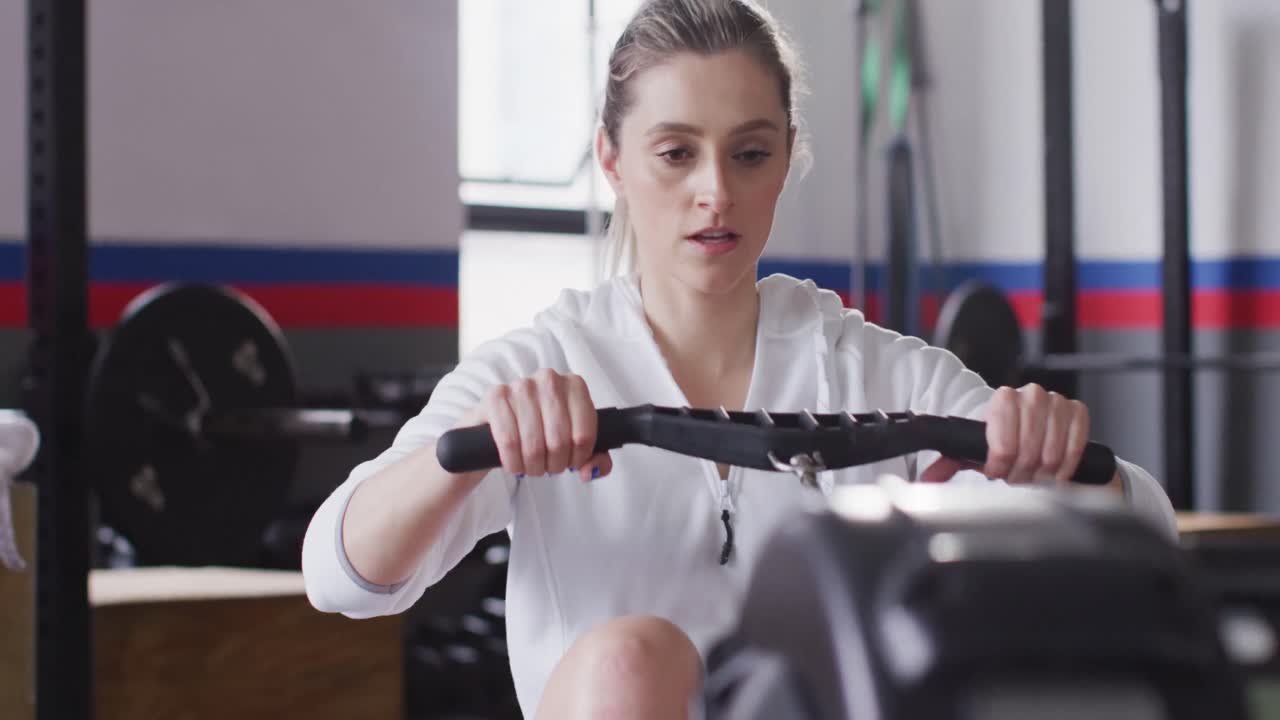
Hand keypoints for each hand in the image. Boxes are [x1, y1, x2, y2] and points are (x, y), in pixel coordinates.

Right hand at [453, 369, 612, 481]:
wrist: (499, 422)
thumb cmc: (542, 430)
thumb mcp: (573, 442)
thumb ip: (596, 458)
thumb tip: (590, 470)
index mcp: (574, 385)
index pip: (584, 435)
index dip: (578, 458)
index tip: (571, 463)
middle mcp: (549, 379)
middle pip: (559, 441)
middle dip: (555, 464)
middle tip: (550, 468)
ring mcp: (521, 385)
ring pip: (534, 444)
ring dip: (534, 466)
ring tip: (533, 467)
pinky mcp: (496, 397)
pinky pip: (509, 441)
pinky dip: (513, 462)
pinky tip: (515, 464)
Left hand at [921, 384, 1117, 487]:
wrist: (1029, 428)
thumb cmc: (1002, 438)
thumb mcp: (974, 448)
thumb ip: (950, 462)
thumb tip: (929, 479)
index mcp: (1002, 399)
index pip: (1003, 441)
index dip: (1000, 464)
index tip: (996, 472)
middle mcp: (1030, 395)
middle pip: (1028, 450)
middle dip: (1020, 473)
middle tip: (1015, 478)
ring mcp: (1057, 401)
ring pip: (1052, 452)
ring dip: (1042, 473)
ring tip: (1033, 476)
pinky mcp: (1077, 411)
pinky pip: (1075, 446)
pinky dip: (1065, 466)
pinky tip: (1055, 472)